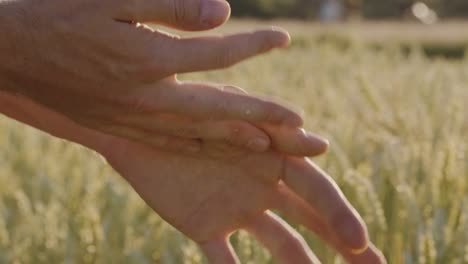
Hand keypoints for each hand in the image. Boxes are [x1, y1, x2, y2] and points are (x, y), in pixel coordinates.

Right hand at [0, 0, 301, 153]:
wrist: (13, 54)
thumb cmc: (62, 14)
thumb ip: (173, 6)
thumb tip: (224, 12)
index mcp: (149, 59)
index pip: (219, 55)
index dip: (255, 45)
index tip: (284, 39)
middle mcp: (148, 97)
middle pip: (218, 109)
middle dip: (262, 114)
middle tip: (298, 123)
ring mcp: (134, 119)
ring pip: (197, 135)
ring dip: (236, 139)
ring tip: (267, 144)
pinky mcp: (121, 129)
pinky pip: (169, 144)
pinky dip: (199, 148)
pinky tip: (215, 149)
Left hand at [0, 92, 385, 262]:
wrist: (133, 114)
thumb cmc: (183, 101)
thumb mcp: (230, 109)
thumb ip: (270, 121)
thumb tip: (322, 138)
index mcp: (271, 156)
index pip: (316, 188)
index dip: (339, 213)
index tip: (361, 241)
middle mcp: (260, 184)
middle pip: (310, 217)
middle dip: (342, 239)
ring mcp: (234, 206)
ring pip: (278, 243)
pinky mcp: (202, 223)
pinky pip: (222, 257)